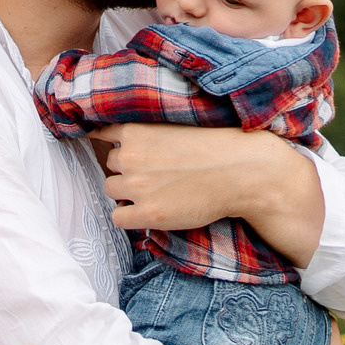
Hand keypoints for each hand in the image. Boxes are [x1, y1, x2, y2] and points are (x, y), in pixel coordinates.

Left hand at [97, 123, 323, 266]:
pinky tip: (151, 210)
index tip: (113, 150)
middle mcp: (129, 157)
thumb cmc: (214, 147)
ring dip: (128, 193)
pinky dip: (130, 216)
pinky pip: (118, 218)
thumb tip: (111, 138)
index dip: (111, 145)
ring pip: (111, 191)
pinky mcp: (147, 213)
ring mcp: (136, 186)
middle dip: (127, 171)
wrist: (242, 172)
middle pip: (110, 167)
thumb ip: (145, 132)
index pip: (101, 136)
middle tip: (155, 175)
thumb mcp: (173, 126)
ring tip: (157, 192)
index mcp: (135, 131)